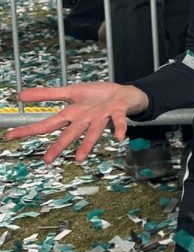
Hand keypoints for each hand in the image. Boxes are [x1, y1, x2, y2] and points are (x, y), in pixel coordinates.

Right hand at [4, 82, 149, 164]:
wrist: (125, 93)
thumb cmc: (97, 96)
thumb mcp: (70, 91)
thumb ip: (47, 94)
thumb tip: (19, 95)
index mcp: (72, 115)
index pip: (47, 123)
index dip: (29, 129)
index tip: (9, 136)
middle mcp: (85, 120)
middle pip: (69, 133)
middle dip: (58, 146)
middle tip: (47, 160)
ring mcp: (102, 117)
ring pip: (93, 132)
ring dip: (87, 144)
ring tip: (80, 158)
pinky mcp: (118, 111)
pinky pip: (118, 120)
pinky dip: (118, 128)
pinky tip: (119, 137)